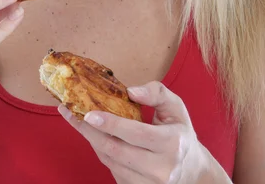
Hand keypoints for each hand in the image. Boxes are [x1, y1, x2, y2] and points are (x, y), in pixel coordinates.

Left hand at [58, 81, 210, 182]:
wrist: (191, 170)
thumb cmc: (180, 133)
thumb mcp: (175, 107)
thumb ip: (155, 93)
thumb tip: (131, 91)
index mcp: (172, 143)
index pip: (136, 133)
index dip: (111, 123)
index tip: (89, 113)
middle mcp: (162, 169)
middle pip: (117, 151)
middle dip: (91, 132)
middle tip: (73, 114)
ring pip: (111, 163)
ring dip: (92, 142)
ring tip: (78, 122)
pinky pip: (113, 172)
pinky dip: (102, 153)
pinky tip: (95, 137)